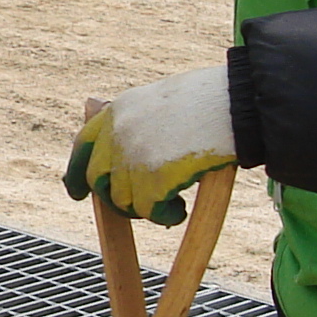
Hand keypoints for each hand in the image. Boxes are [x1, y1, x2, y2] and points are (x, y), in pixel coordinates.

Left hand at [64, 63, 239, 222]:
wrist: (239, 103)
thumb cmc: (214, 100)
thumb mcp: (163, 101)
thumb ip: (139, 124)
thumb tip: (127, 160)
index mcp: (120, 109)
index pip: (84, 144)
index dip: (78, 171)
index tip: (78, 192)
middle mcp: (119, 133)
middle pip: (99, 179)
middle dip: (116, 199)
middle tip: (141, 208)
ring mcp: (134, 156)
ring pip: (125, 200)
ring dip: (147, 208)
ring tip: (174, 202)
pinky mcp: (154, 179)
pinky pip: (150, 212)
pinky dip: (166, 216)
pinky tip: (182, 210)